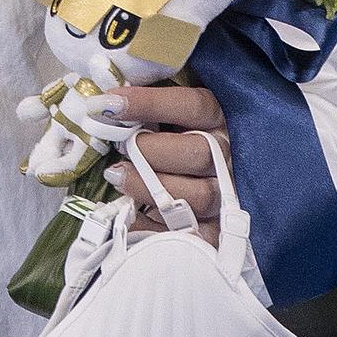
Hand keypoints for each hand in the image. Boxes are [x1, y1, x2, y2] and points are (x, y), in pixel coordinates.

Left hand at [100, 83, 231, 243]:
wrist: (197, 178)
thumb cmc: (173, 137)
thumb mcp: (170, 114)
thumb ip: (150, 106)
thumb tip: (108, 100)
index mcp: (219, 119)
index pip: (193, 106)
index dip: (151, 103)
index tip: (111, 104)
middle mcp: (228, 156)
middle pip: (199, 153)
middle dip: (150, 151)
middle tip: (119, 147)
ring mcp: (226, 194)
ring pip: (199, 195)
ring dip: (150, 188)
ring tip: (118, 177)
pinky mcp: (215, 228)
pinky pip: (193, 236)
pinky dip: (157, 227)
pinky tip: (131, 214)